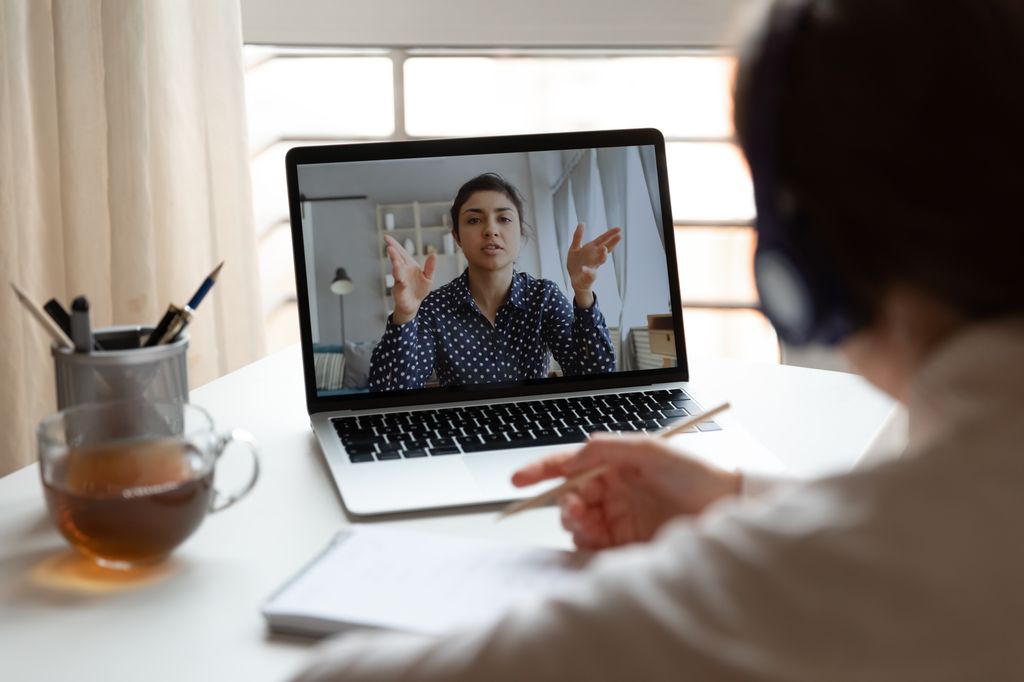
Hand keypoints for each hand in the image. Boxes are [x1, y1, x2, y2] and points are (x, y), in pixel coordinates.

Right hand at [384, 235, 436, 323]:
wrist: (414, 304)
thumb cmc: (420, 288)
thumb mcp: (428, 277)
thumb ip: (430, 267)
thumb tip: (434, 254)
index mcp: (407, 265)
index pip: (400, 253)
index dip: (394, 245)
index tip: (386, 237)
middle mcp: (401, 271)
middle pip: (397, 261)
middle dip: (393, 255)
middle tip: (390, 248)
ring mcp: (399, 281)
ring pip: (397, 273)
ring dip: (396, 268)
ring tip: (396, 263)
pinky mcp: (399, 292)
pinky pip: (400, 287)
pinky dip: (401, 285)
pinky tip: (403, 282)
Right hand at [511, 434, 740, 549]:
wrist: (727, 510)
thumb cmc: (696, 476)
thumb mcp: (651, 450)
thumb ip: (608, 448)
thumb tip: (575, 453)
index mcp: (615, 465)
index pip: (569, 466)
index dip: (540, 471)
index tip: (518, 480)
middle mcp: (613, 492)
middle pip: (568, 498)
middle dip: (563, 503)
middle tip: (575, 510)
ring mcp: (618, 519)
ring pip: (576, 524)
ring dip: (574, 524)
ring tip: (589, 525)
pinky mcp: (625, 545)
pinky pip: (593, 547)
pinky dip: (587, 544)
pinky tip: (599, 540)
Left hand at [566, 224, 621, 306]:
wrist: (575, 280)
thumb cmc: (576, 264)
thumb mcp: (574, 248)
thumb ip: (578, 236)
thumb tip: (582, 223)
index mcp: (592, 249)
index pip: (602, 240)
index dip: (610, 234)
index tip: (619, 229)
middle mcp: (594, 257)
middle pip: (605, 249)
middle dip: (612, 243)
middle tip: (619, 236)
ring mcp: (592, 266)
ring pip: (600, 261)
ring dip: (603, 256)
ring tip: (605, 249)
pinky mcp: (587, 276)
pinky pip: (588, 273)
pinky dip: (587, 271)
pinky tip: (584, 268)